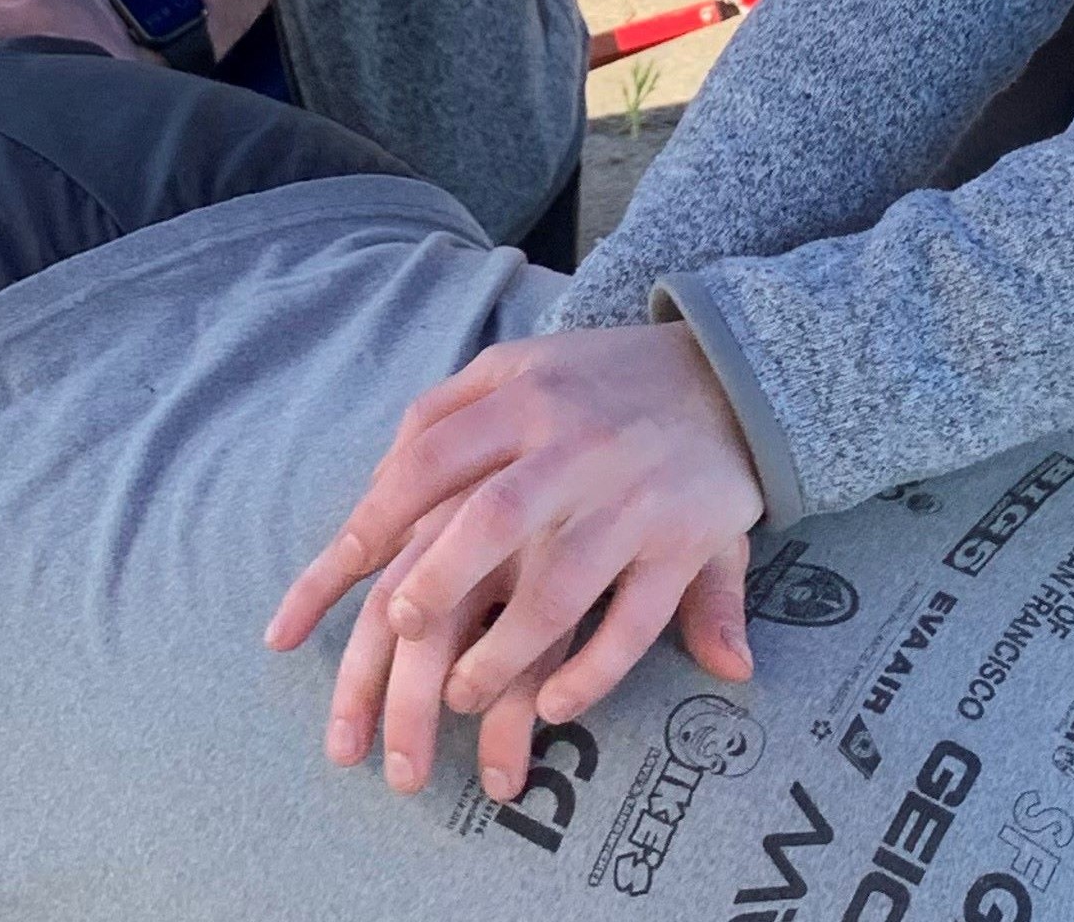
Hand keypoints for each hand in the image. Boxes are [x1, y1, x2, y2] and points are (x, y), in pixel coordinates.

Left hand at [264, 323, 765, 770]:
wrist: (729, 371)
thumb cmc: (597, 380)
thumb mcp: (518, 365)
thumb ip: (442, 413)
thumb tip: (377, 480)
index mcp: (523, 399)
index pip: (432, 457)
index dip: (380, 516)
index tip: (345, 569)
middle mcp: (573, 448)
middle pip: (492, 520)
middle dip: (438, 583)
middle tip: (403, 630)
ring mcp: (631, 500)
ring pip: (560, 590)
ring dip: (504, 653)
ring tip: (461, 696)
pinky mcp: (684, 543)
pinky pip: (633, 624)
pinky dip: (590, 674)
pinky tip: (550, 708)